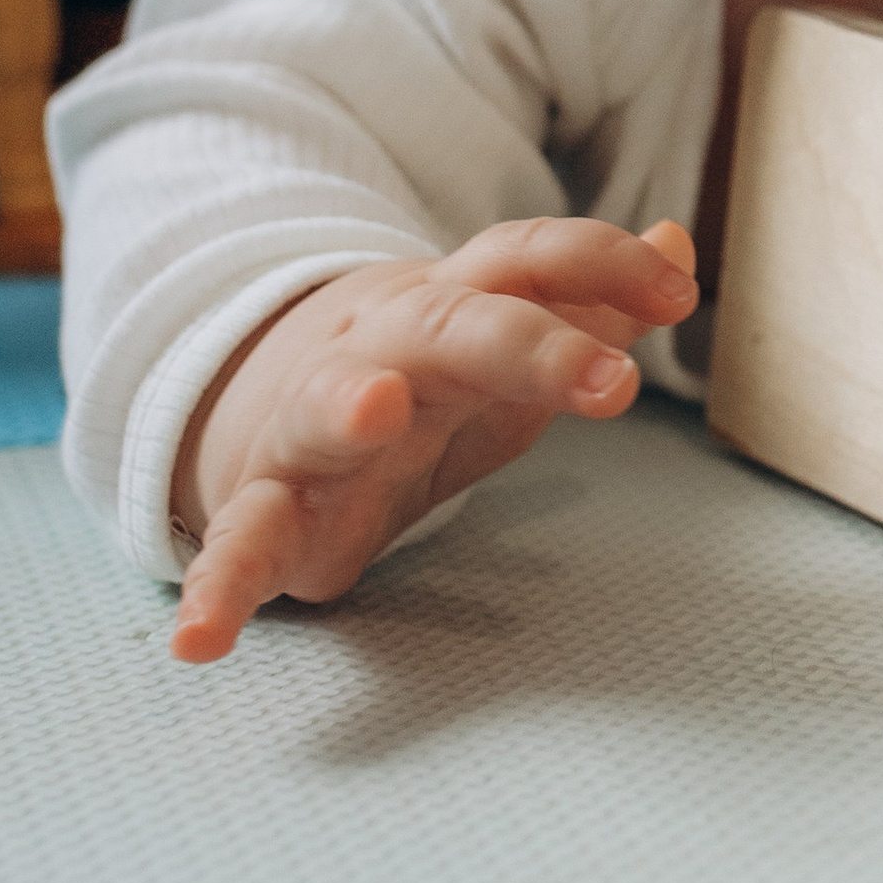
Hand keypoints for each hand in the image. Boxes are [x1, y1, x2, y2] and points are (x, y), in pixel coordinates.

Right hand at [169, 217, 699, 663]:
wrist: (270, 402)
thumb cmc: (424, 379)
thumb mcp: (509, 340)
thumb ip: (594, 301)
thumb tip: (677, 241)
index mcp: (452, 308)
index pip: (528, 259)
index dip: (603, 264)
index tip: (680, 287)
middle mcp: (381, 350)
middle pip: (453, 325)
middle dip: (532, 343)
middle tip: (615, 383)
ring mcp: (314, 427)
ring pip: (326, 402)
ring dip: (349, 402)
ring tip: (374, 409)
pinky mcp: (266, 510)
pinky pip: (235, 543)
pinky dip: (218, 587)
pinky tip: (202, 640)